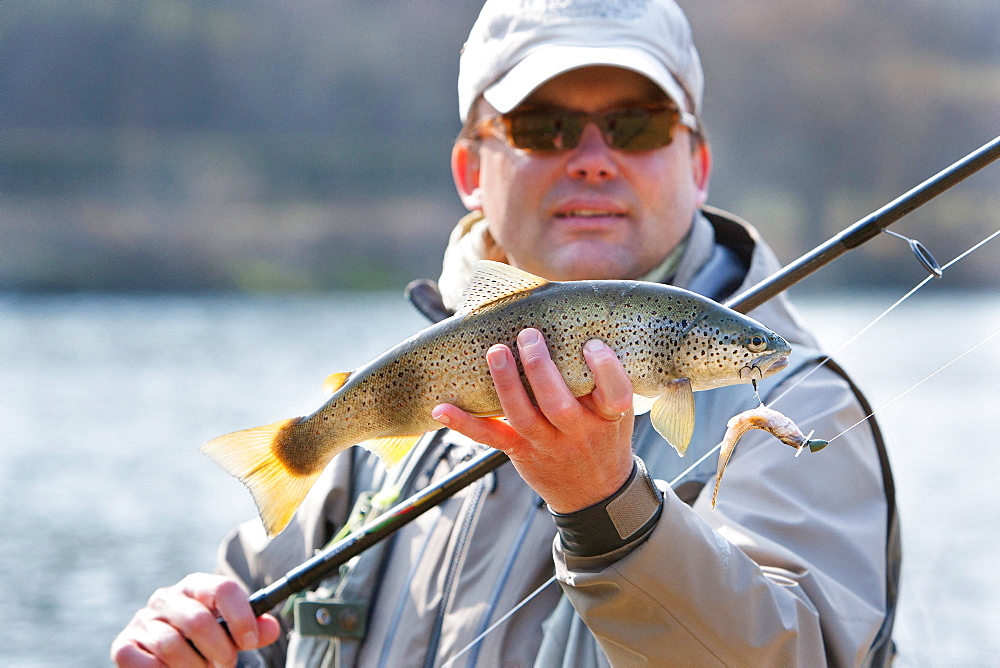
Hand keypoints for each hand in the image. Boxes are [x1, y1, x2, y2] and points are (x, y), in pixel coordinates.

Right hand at [110, 573, 280, 666]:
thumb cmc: (204, 638)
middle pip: (199, 621)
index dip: (240, 617)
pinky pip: (145, 663)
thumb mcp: (230, 630)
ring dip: (194, 666)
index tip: (248, 642)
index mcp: (197, 586)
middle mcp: (167, 598)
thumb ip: (252, 629)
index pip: (222, 589)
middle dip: (219, 650)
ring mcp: (143, 620)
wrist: (164, 653)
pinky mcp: (124, 645)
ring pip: (172, 646)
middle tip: (226, 664)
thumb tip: (271, 628)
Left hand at [432, 328, 634, 512]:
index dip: (604, 368)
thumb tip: (577, 324)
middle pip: (558, 403)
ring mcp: (547, 445)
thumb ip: (602, 380)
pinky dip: (464, 423)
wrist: (595, 494)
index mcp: (608, 417)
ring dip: (506, 384)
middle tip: (529, 336)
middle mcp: (578, 432)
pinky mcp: (521, 452)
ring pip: (523, 416)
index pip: (616, 393)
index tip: (591, 344)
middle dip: (540, 368)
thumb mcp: (616, 413)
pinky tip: (442, 408)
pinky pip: (490, 438)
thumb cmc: (603, 439)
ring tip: (496, 352)